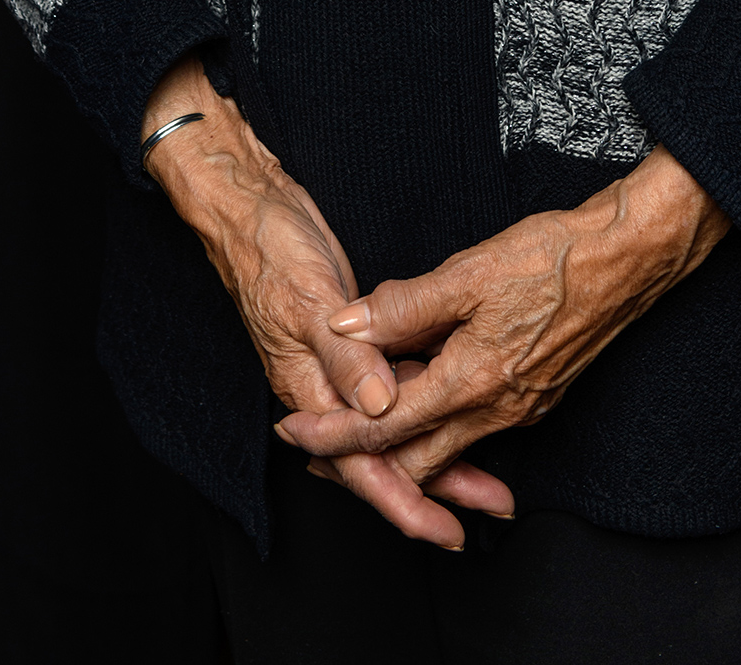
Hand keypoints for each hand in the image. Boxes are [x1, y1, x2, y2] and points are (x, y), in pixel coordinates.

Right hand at [141, 56, 512, 545]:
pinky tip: (457, 411)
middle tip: (489, 508)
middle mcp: (325, 391)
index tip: (445, 529)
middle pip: (384, 458)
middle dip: (435, 487)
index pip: (360, 465)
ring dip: (437, 450)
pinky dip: (424, 406)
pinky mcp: (354, 345)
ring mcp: (340, 370)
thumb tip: (380, 410)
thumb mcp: (309, 301)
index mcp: (308, 391)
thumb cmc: (271, 252)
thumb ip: (346, 356)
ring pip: (393, 429)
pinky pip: (393, 391)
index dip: (404, 501)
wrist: (252, 210)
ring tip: (486, 477)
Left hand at [276, 147, 727, 495]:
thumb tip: (346, 326)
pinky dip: (437, 426)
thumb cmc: (552, 259)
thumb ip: (403, 306)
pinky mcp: (536, 394)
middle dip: (359, 463)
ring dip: (399, 445)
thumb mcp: (468, 273)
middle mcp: (496, 411)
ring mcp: (520, 409)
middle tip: (312, 452)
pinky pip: (474, 427)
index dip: (332, 436)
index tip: (292, 435)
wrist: (627, 261)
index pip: (384, 430)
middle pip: (413, 460)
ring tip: (357, 429)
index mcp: (471, 384)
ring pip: (445, 446)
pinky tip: (422, 398)